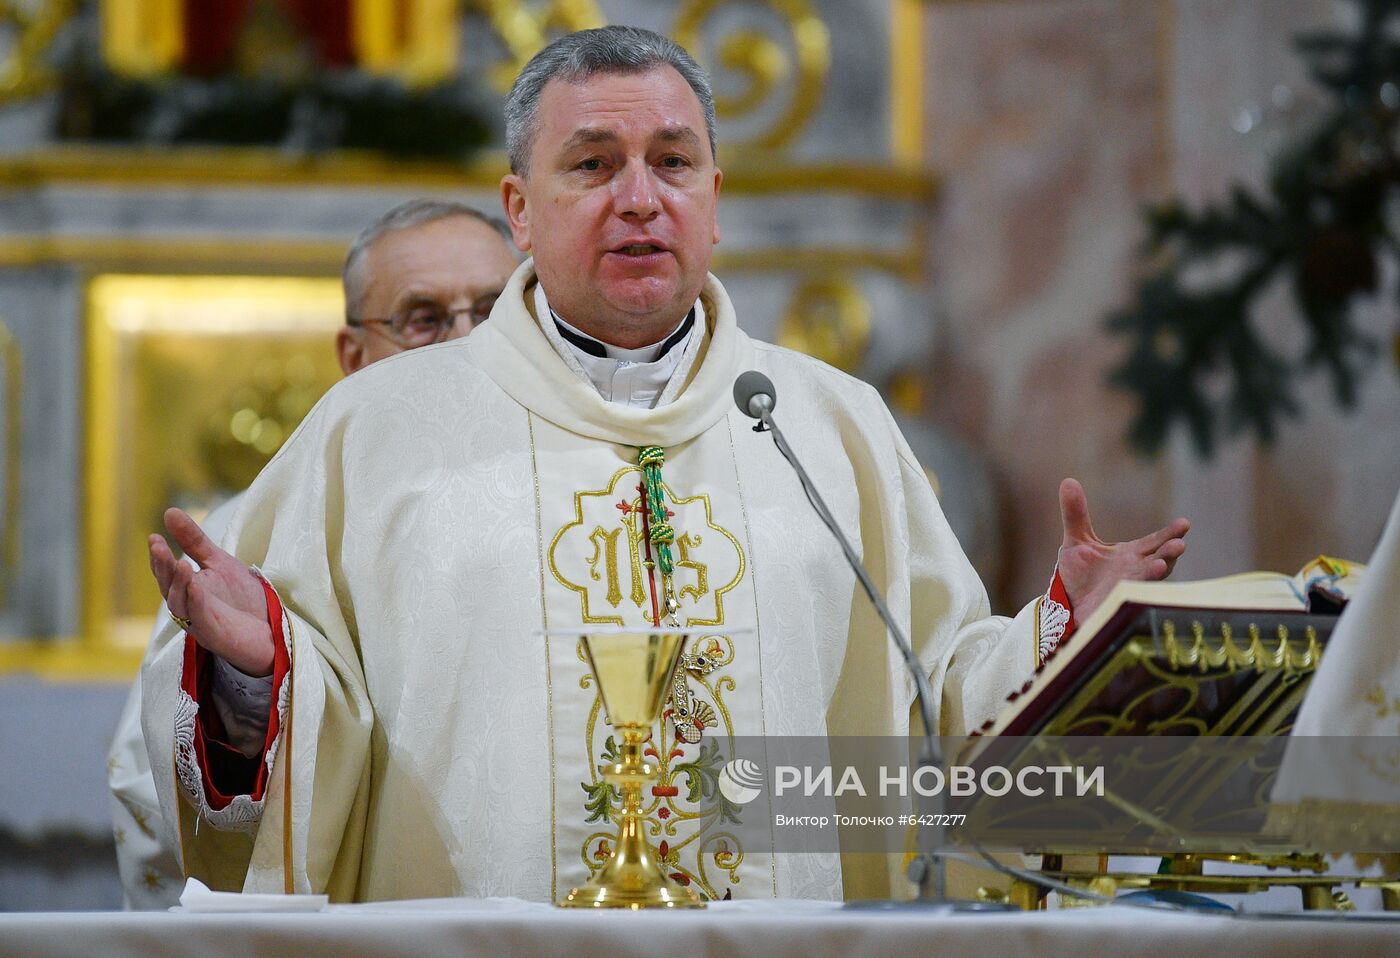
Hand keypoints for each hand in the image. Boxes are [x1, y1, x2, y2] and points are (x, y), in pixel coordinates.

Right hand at [148, 507, 274, 676]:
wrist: (271, 630)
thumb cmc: (241, 599)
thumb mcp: (218, 563)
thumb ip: (194, 541)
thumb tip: (169, 512)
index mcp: (186, 590)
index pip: (167, 573)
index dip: (159, 556)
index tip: (154, 537)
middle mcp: (188, 608)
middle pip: (169, 588)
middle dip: (163, 567)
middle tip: (159, 546)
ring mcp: (200, 623)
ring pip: (181, 605)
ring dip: (178, 585)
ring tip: (179, 563)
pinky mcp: (216, 636)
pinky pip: (202, 620)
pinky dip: (197, 603)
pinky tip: (196, 587)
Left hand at [1056, 478, 1189, 621]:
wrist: (1066, 607)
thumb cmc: (1079, 576)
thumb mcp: (1076, 541)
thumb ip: (1075, 515)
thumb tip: (1068, 481)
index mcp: (1131, 555)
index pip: (1155, 542)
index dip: (1169, 534)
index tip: (1184, 524)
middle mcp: (1135, 572)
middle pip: (1158, 561)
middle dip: (1169, 553)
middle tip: (1180, 544)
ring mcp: (1127, 591)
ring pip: (1146, 582)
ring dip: (1155, 575)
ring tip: (1162, 565)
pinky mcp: (1115, 607)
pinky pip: (1127, 601)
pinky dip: (1132, 594)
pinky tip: (1135, 588)